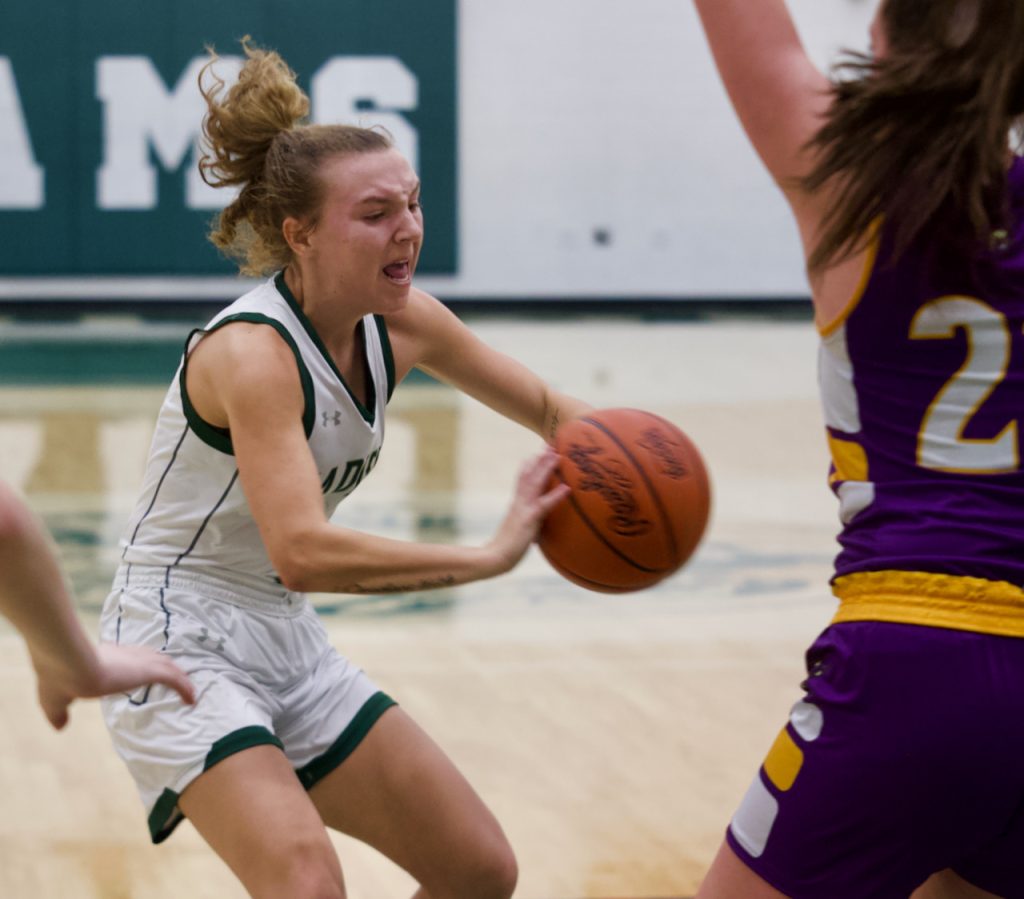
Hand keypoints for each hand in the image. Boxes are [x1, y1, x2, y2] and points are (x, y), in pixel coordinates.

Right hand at [34, 644, 195, 730]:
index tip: (145, 674)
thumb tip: (60, 727)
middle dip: (165, 669)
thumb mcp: (54, 699)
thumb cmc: (57, 677)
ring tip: (190, 691)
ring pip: (167, 667)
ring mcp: (138, 661)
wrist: (67, 664)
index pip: (130, 659)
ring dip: (180, 679)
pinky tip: (192, 698)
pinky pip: (174, 679)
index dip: (140, 666)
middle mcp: (125, 654)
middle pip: (153, 659)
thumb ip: (59, 712)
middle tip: (176, 680)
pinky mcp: (147, 670)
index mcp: (105, 656)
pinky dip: (184, 687)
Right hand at [487, 447, 570, 573]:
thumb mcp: (517, 532)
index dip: (530, 465)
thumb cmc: (505, 549)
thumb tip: (534, 532)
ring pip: (536, 483)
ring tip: (558, 455)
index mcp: (516, 504)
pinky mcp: (529, 519)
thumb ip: (526, 526)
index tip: (537, 452)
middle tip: (550, 444)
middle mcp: (519, 502)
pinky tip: (567, 488)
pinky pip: (545, 504)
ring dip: (547, 468)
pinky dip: (556, 495)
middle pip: (529, 474)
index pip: (522, 479)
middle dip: (539, 459)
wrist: (494, 558)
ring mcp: (523, 509)